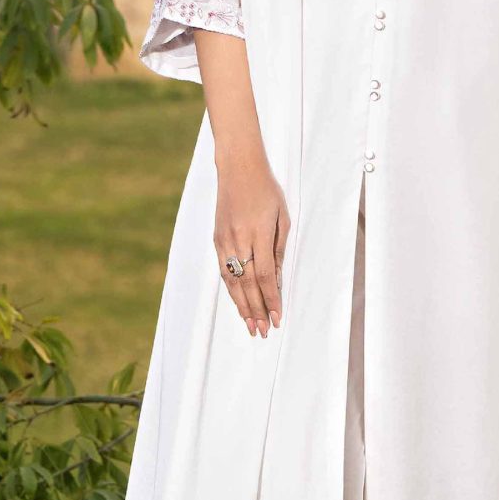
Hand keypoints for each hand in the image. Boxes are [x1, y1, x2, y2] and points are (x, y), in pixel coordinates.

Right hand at [213, 161, 289, 338]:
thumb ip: (279, 249)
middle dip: (256, 310)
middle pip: (247, 283)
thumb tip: (278, 279)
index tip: (278, 317)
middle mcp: (238, 239)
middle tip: (264, 331)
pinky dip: (231, 290)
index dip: (271, 299)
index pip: (265, 275)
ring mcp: (224, 240)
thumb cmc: (266, 190)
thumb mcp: (282, 216)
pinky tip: (238, 303)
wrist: (238, 168)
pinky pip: (223, 271)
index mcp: (258, 233)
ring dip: (242, 306)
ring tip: (251, 326)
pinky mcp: (216, 239)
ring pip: (232, 281)